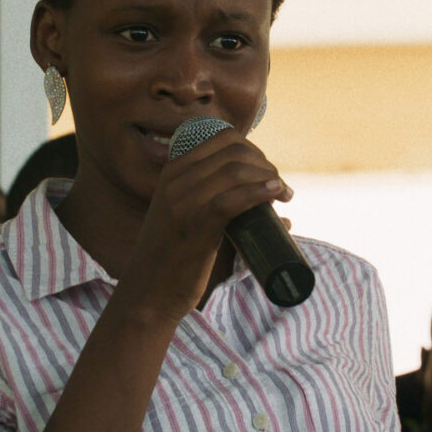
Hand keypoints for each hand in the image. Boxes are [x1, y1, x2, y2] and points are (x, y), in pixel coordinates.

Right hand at [118, 127, 291, 319]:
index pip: (221, 137)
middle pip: (234, 151)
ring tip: (284, 194)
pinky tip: (275, 194)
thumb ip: (219, 207)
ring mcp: (183, 202)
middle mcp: (175, 180)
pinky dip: (260, 192)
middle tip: (280, 186)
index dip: (253, 149)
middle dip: (265, 163)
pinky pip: (233, 199)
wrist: (147, 293)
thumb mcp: (185, 218)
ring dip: (269, 176)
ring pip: (236, 171)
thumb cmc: (173, 260)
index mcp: (172, 172)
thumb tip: (277, 208)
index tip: (267, 171)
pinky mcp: (195, 226)